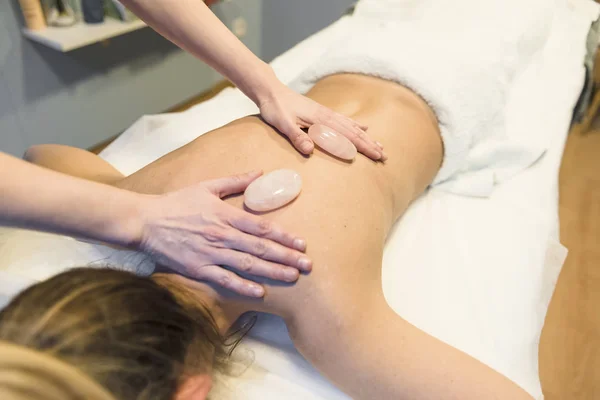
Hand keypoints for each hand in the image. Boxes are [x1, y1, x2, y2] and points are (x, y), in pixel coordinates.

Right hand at [137, 171, 310, 296]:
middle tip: (307, 265)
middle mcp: (222, 234)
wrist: (144, 221)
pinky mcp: (198, 268)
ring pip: (248, 264)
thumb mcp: (207, 186)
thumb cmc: (176, 203)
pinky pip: (224, 279)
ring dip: (273, 272)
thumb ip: (235, 181)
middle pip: (261, 247)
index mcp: (226, 214)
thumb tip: (260, 173)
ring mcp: (210, 253)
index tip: (302, 244)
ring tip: (293, 277)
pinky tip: (260, 292)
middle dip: (287, 257)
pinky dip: (243, 286)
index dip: (284, 236)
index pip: (262, 226)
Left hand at [258, 82, 386, 160]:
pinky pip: (344, 121)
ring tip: (380, 146)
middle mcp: (327, 116)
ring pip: (351, 127)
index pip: (347, 136)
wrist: (270, 91)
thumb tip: (309, 150)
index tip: (377, 156)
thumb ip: (296, 137)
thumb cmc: (275, 109)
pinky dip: (356, 126)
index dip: (363, 147)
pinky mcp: (322, 112)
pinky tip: (364, 128)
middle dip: (370, 145)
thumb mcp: (282, 124)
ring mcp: (326, 113)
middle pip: (354, 133)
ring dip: (366, 138)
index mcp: (320, 120)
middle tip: (385, 156)